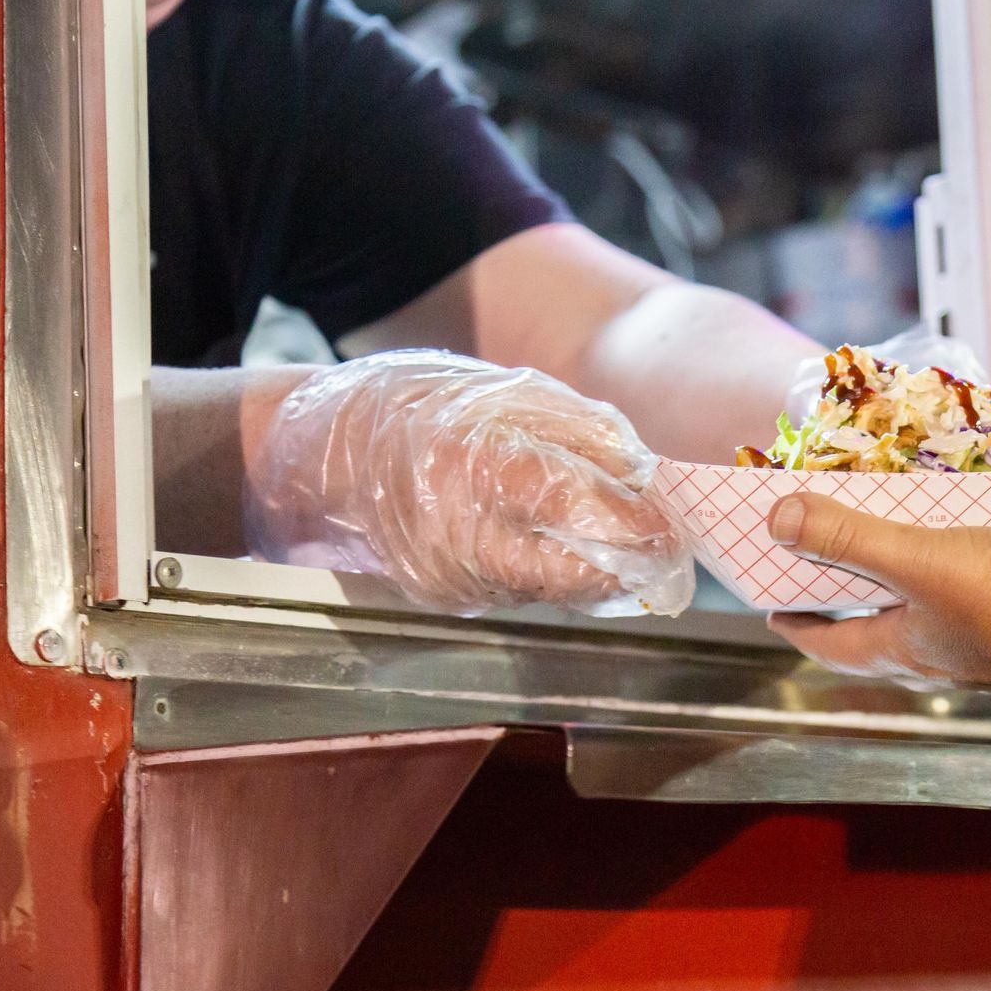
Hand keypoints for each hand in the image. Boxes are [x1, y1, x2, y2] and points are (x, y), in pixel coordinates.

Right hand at [245, 350, 693, 616]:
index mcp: (473, 463)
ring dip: (601, 571)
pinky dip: (558, 574)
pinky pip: (522, 592)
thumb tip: (644, 473)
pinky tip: (571, 550)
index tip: (676, 523)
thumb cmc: (413, 407)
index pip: (577, 507)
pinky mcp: (444, 598)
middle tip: (668, 547)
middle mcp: (459, 533)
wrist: (314, 458)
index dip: (638, 521)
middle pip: (574, 571)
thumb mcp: (500, 391)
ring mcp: (449, 576)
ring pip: (555, 590)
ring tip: (629, 542)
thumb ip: (577, 432)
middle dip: (632, 563)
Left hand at [763, 493, 990, 694]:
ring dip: (920, 566)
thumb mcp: (922, 559)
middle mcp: (942, 648)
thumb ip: (851, 538)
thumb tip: (776, 520)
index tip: (773, 603)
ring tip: (908, 516)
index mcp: (903, 645)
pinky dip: (980, 552)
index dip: (797, 622)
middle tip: (834, 542)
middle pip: (882, 621)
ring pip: (940, 601)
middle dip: (856, 585)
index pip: (831, 642)